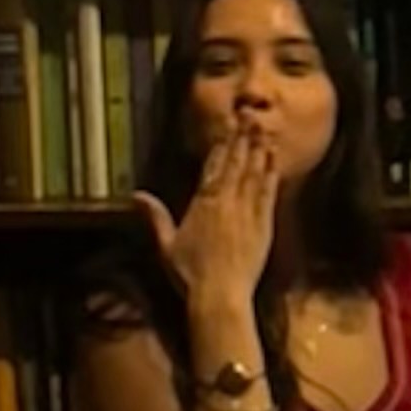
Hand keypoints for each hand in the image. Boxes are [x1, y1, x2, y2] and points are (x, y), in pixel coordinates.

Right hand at [134, 132, 277, 310]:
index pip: (213, 166)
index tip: (228, 127)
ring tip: (263, 128)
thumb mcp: (166, 245)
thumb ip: (155, 217)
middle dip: (242, 137)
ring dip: (258, 148)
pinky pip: (268, 191)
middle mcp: (226, 201)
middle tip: (250, 115)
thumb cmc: (190, 275)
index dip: (221, 145)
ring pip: (253, 171)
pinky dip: (271, 172)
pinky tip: (274, 159)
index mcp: (202, 203)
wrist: (220, 295)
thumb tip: (136, 196)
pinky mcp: (264, 223)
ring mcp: (247, 210)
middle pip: (235, 162)